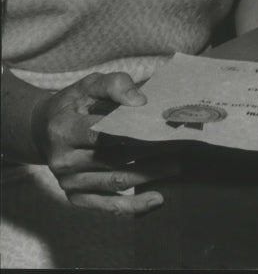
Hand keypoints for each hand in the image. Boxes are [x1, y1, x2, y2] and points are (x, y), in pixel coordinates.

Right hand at [32, 71, 174, 214]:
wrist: (43, 131)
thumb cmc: (74, 104)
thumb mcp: (89, 84)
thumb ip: (114, 85)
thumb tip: (140, 101)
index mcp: (64, 129)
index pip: (103, 132)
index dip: (133, 131)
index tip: (161, 127)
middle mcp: (63, 160)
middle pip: (114, 158)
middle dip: (150, 152)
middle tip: (180, 145)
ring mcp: (69, 182)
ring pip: (116, 181)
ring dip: (149, 175)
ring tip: (177, 165)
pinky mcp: (76, 198)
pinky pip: (108, 206)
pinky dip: (134, 205)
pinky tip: (157, 199)